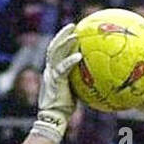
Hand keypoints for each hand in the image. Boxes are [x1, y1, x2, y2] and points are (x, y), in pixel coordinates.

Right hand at [33, 22, 80, 143]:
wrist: (53, 118)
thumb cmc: (65, 109)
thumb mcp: (73, 92)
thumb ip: (79, 82)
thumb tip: (94, 78)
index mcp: (53, 71)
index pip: (56, 51)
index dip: (62, 40)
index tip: (72, 32)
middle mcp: (50, 70)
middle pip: (54, 46)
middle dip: (62, 34)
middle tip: (73, 26)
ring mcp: (51, 75)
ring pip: (55, 53)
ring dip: (65, 42)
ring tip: (74, 34)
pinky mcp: (54, 81)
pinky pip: (63, 68)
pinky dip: (70, 61)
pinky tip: (79, 56)